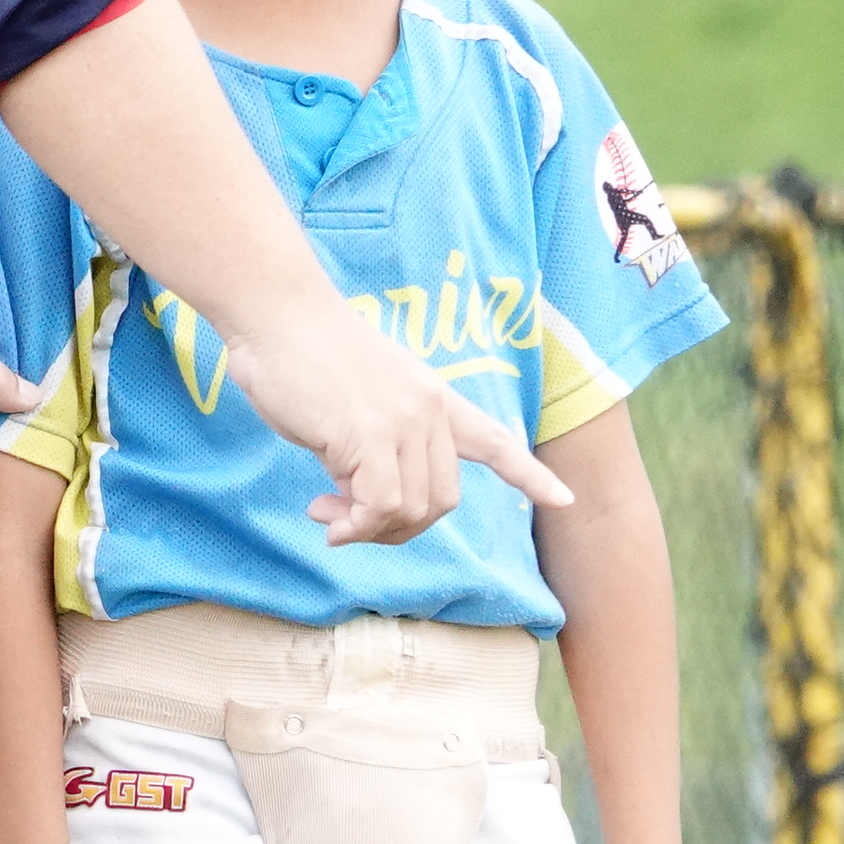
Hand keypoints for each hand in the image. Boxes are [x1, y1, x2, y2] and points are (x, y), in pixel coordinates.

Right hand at [218, 311, 572, 547]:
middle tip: (345, 523)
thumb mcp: (356, 402)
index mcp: (432, 397)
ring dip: (367, 529)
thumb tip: (362, 502)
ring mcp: (403, 423)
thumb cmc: (301, 354)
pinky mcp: (369, 436)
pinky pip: (378, 507)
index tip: (564, 500)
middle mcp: (428, 411)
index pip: (493, 440)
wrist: (278, 313)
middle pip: (442, 502)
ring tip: (325, 515)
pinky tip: (323, 516)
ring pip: (411, 510)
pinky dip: (354, 526)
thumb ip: (375, 445)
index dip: (528, 475)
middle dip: (398, 529)